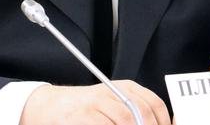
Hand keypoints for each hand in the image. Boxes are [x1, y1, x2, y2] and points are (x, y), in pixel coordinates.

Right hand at [20, 80, 170, 124]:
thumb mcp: (111, 103)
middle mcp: (111, 92)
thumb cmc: (82, 110)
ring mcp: (95, 104)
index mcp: (124, 88)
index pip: (153, 104)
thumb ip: (133, 112)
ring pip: (125, 121)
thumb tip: (154, 123)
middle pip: (141, 114)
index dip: (162, 122)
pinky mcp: (81, 116)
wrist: (47, 107)